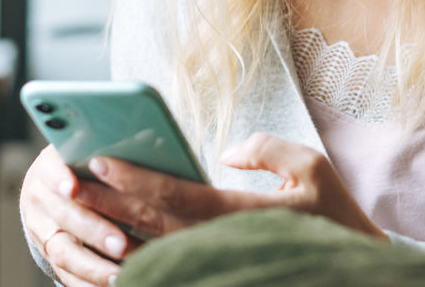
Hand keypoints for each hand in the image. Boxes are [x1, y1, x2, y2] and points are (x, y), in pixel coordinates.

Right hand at [19, 144, 141, 285]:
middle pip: (64, 217)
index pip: (52, 168)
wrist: (59, 180)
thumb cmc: (87, 158)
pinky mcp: (51, 254)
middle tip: (122, 243)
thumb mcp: (90, 146)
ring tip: (121, 275)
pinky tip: (113, 285)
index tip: (73, 185)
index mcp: (49, 164)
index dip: (60, 177)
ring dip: (93, 266)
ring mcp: (41, 229)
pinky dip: (87, 284)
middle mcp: (38, 198)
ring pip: (64, 253)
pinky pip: (67, 275)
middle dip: (94, 231)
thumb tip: (144, 135)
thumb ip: (107, 145)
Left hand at [71, 132, 386, 243]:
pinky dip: (136, 258)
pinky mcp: (218, 273)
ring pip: (154, 251)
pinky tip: (110, 244)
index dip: (136, 178)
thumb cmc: (334, 217)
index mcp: (245, 215)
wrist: (353, 274)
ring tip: (80, 210)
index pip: (176, 197)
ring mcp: (220, 264)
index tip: (102, 159)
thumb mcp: (313, 168)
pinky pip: (170, 269)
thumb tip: (225, 153)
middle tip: (71, 182)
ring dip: (114, 229)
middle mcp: (225, 245)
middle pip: (152, 225)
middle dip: (109, 202)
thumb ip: (268, 150)